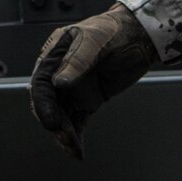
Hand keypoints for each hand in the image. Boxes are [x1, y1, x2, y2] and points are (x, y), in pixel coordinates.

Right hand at [27, 5, 155, 158]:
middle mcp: (59, 74)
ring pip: (61, 116)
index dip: (43, 104)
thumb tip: (59, 82)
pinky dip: (76, 136)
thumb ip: (77, 61)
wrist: (140, 36)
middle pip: (48, 104)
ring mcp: (73, 89)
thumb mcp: (95, 40)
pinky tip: (77, 150)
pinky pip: (77, 121)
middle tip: (66, 139)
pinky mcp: (87, 101)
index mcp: (54, 56)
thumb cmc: (114, 30)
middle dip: (54, 124)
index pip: (41, 83)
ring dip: (64, 134)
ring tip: (74, 149)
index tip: (51, 121)